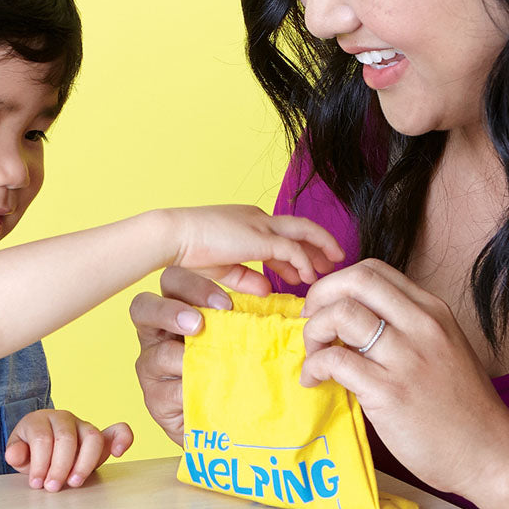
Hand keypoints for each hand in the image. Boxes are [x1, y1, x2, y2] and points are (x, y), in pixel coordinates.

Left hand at [4, 409, 133, 490]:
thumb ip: (16, 453)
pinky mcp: (101, 436)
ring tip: (74, 483)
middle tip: (53, 488)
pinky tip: (118, 453)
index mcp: (40, 419)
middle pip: (66, 438)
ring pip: (92, 437)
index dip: (39, 463)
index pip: (42, 438)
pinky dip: (123, 439)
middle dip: (59, 467)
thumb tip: (14, 455)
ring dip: (84, 463)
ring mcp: (84, 425)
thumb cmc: (31, 450)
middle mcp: (63, 418)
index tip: (36, 483)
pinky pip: (118, 430)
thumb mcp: (19, 453)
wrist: (44, 446)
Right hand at [130, 267, 236, 445]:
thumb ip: (250, 319)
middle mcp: (156, 332)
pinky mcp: (154, 398)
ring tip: (204, 363)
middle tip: (199, 324)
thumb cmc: (233, 369)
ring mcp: (150, 366)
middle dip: (171, 310)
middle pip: (143, 305)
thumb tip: (286, 304)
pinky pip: (166, 391)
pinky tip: (204, 392)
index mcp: (177, 307)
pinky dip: (187, 390)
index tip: (227, 303)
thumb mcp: (242, 339)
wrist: (226, 420)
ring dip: (181, 356)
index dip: (195, 284)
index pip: (172, 280)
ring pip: (154, 353)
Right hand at [164, 205, 342, 292]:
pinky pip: (292, 249)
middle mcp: (258, 217)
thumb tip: (267, 291)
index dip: (296, 253)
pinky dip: (303, 262)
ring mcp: (261, 224)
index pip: (280, 235)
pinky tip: (309, 277)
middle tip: (333, 261)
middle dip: (318, 244)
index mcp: (248, 221)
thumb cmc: (190, 249)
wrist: (174, 234)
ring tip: (333, 264)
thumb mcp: (223, 267)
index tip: (305, 272)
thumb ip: (246, 278)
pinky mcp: (260, 237)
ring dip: (321, 247)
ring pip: (303, 231)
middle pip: (299, 227)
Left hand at [299, 259, 508, 502]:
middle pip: (355, 280)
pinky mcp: (390, 392)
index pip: (374, 270)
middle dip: (319, 295)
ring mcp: (406, 358)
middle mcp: (421, 326)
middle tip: (310, 323)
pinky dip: (314, 367)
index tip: (325, 306)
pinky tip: (315, 381)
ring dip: (313, 332)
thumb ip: (404, 331)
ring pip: (340, 315)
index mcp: (433, 312)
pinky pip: (335, 361)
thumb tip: (350, 325)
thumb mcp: (443, 350)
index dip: (337, 283)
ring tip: (314, 356)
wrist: (491, 456)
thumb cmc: (464, 411)